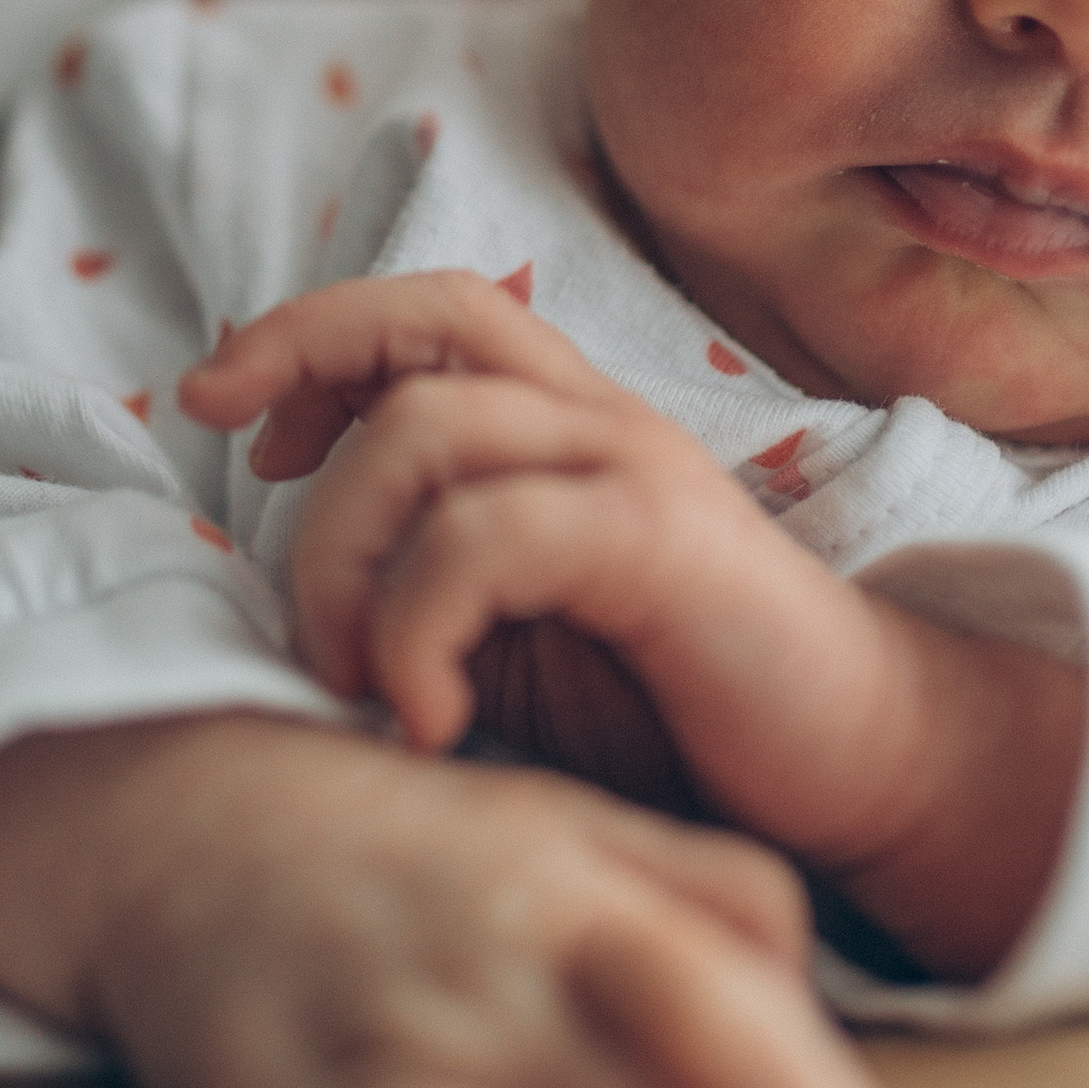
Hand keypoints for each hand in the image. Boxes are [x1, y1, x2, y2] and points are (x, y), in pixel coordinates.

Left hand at [180, 275, 1088, 978]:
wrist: (865, 777)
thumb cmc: (684, 720)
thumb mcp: (522, 637)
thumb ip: (427, 578)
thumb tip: (278, 581)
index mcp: (566, 428)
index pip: (425, 310)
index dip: (308, 332)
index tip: (223, 410)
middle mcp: (602, 421)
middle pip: (417, 330)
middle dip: (297, 395)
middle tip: (267, 551)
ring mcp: (637, 473)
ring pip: (425, 434)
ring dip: (343, 562)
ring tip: (353, 677)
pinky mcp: (663, 546)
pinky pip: (490, 534)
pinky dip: (419, 626)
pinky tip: (430, 716)